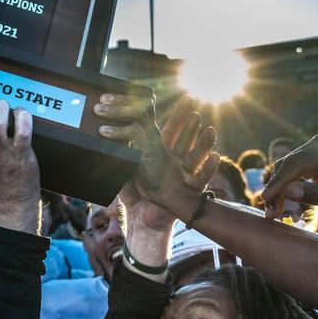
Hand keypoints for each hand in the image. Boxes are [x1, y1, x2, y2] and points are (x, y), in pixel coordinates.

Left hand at [95, 93, 218, 216]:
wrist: (145, 219)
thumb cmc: (135, 195)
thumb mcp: (124, 171)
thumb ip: (119, 157)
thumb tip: (102, 143)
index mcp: (155, 153)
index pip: (159, 130)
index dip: (152, 116)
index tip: (160, 101)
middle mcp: (171, 160)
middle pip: (180, 135)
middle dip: (185, 118)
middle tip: (190, 99)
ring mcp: (181, 173)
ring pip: (195, 154)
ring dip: (202, 141)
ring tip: (208, 128)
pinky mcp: (188, 190)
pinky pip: (201, 178)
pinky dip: (208, 168)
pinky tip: (215, 157)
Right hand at [261, 134, 317, 220]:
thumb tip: (289, 193)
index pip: (295, 163)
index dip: (278, 183)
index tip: (265, 200)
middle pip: (288, 165)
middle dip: (277, 190)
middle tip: (270, 214)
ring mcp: (315, 150)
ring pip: (286, 169)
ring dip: (279, 190)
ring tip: (274, 212)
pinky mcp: (313, 159)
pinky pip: (292, 172)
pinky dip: (286, 187)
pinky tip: (281, 203)